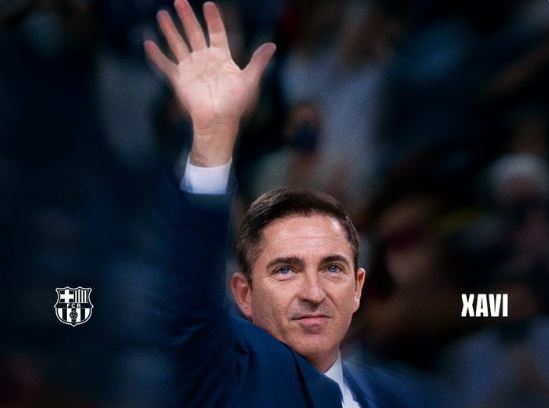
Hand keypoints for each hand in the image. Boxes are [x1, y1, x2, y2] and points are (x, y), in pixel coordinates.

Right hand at [145, 0, 275, 165]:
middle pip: (194, 33)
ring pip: (178, 43)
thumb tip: (272, 45)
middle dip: (187, 17)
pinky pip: (165, 65)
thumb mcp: (249, 80)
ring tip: (162, 13)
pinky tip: (148, 43)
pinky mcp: (179, 79)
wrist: (218, 121)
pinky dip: (156, 55)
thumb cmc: (235, 104)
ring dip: (170, 29)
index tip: (208, 4)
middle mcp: (204, 59)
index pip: (216, 32)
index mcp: (221, 57)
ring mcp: (190, 68)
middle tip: (179, 0)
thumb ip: (258, 62)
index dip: (213, 19)